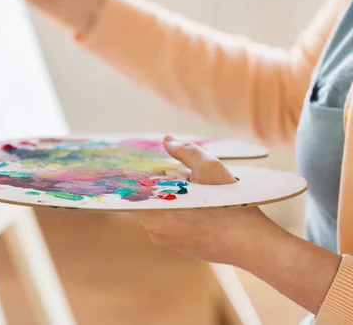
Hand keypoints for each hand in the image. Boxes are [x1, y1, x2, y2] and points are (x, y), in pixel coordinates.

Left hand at [133, 135, 269, 264]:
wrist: (253, 246)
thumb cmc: (231, 207)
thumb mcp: (209, 169)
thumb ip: (185, 151)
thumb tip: (167, 140)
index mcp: (154, 214)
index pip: (132, 189)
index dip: (136, 173)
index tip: (137, 160)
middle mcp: (155, 231)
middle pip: (147, 198)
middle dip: (157, 181)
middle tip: (172, 166)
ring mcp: (168, 241)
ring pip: (160, 209)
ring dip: (170, 194)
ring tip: (191, 182)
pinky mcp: (182, 246)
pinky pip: (172, 221)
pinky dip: (179, 208)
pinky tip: (199, 199)